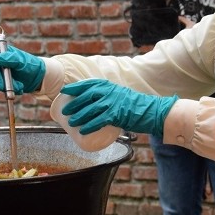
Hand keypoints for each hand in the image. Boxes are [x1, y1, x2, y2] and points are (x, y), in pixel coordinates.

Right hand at [0, 45, 45, 94]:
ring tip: (20, 87)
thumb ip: (10, 58)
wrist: (37, 76)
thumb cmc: (30, 65)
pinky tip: (19, 88)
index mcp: (2, 53)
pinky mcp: (0, 80)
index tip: (2, 82)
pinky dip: (9, 90)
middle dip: (4, 83)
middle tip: (17, 87)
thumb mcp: (22, 62)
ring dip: (8, 87)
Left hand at [60, 79, 177, 136]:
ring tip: (71, 123)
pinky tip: (83, 130)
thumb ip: (107, 97)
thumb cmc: (133, 105)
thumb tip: (92, 105)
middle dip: (73, 104)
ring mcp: (112, 103)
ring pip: (90, 110)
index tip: (64, 91)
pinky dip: (89, 126)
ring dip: (78, 117)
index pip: (87, 84)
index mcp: (108, 85)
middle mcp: (109, 92)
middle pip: (86, 97)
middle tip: (65, 112)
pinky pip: (99, 121)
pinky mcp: (116, 115)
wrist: (150, 111)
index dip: (74, 87)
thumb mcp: (119, 95)